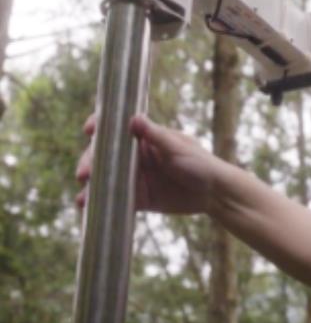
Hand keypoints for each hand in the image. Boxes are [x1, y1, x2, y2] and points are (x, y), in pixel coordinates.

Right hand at [75, 114, 219, 214]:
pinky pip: (115, 198)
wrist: (214, 193)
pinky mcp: (138, 198)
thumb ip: (155, 136)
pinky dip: (100, 201)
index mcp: (146, 138)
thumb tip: (134, 118)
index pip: (118, 127)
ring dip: (91, 184)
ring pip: (106, 177)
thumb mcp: (178, 147)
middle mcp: (137, 156)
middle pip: (105, 154)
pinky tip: (86, 204)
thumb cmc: (200, 163)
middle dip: (90, 161)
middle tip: (84, 172)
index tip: (89, 129)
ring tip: (83, 194)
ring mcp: (136, 177)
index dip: (101, 125)